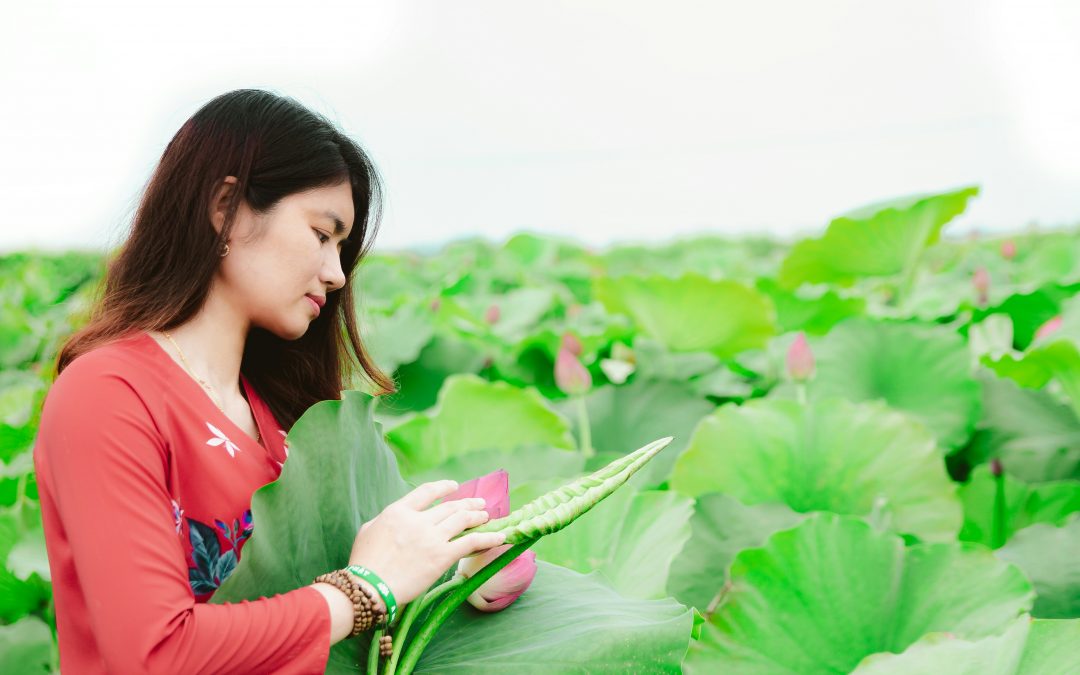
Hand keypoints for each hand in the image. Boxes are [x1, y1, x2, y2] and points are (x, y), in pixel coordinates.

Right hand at [348, 480, 506, 604]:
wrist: (370, 587)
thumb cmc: (364, 562)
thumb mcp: (368, 530)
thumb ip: (386, 519)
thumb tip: (397, 518)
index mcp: (399, 511)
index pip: (426, 492)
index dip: (443, 487)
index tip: (454, 487)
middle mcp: (418, 520)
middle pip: (450, 506)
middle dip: (468, 503)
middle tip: (480, 503)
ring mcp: (432, 537)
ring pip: (462, 520)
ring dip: (478, 516)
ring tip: (488, 516)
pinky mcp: (442, 556)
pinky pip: (471, 542)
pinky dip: (488, 538)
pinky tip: (499, 536)